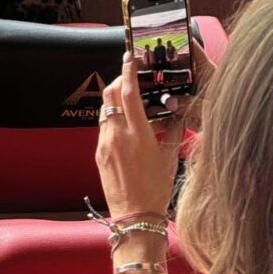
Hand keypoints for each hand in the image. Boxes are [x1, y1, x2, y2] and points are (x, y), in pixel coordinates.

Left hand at [95, 54, 184, 218]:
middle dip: (119, 81)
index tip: (129, 58)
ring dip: (114, 100)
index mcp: (137, 135)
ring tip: (128, 101)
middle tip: (129, 77)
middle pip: (111, 95)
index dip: (128, 72)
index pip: (128, 94)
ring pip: (105, 110)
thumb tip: (175, 113)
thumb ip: (173, 131)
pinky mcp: (98, 153)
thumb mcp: (170, 158)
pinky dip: (112, 119)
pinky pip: (103, 127)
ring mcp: (105, 144)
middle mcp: (117, 136)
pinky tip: (124, 125)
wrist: (135, 215)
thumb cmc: (156, 189)